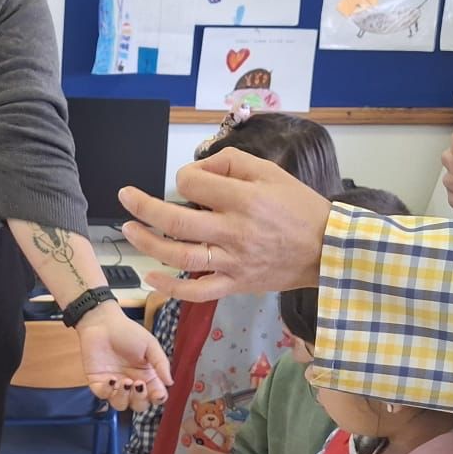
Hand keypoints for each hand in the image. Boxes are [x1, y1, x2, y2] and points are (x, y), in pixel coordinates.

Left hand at [76, 304, 170, 410]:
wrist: (102, 323)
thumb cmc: (128, 332)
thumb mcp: (150, 345)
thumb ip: (161, 363)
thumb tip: (171, 383)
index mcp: (147, 376)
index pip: (155, 395)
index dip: (157, 398)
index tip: (158, 394)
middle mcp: (132, 384)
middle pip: (138, 405)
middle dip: (140, 399)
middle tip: (138, 384)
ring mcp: (114, 385)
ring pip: (120, 405)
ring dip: (124, 397)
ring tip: (125, 381)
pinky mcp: (97, 383)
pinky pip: (103, 396)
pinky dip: (108, 391)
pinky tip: (112, 379)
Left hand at [119, 149, 333, 303]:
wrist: (326, 250)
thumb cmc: (298, 208)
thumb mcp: (270, 172)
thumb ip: (231, 163)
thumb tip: (198, 169)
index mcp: (244, 199)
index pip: (193, 183)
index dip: (183, 177)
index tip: (188, 179)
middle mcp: (234, 231)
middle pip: (176, 220)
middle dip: (144, 208)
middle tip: (125, 198)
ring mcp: (233, 261)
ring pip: (180, 255)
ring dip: (148, 243)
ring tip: (129, 230)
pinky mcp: (235, 284)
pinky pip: (197, 291)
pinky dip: (171, 287)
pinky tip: (151, 275)